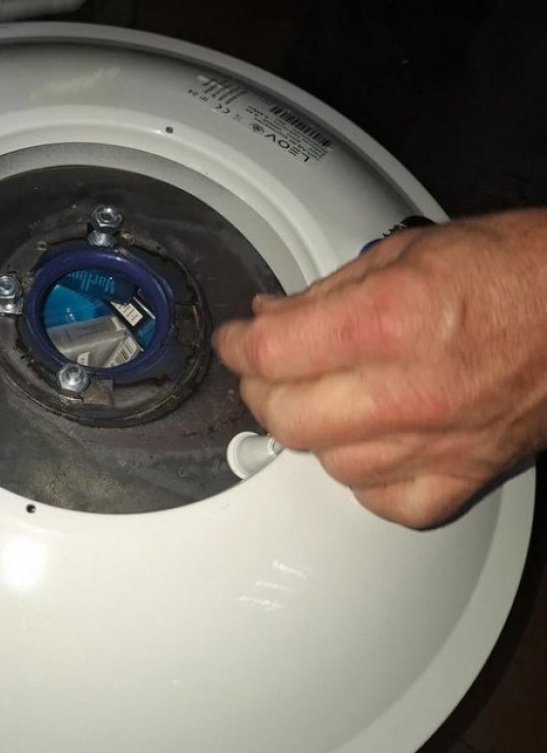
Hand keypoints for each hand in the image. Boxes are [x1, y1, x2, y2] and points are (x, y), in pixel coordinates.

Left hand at [214, 210, 546, 527]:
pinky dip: (365, 476)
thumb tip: (271, 317)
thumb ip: (327, 292)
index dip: (237, 346)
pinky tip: (368, 444)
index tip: (234, 342)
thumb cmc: (517, 272)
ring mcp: (437, 441)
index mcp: (388, 320)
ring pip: (327, 464)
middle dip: (261, 389)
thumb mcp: (408, 251)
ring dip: (311, 431)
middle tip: (266, 370)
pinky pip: (385, 501)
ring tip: (321, 399)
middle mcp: (408, 390)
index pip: (271, 353)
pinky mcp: (464, 475)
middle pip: (286, 418)